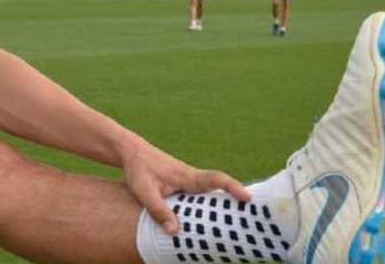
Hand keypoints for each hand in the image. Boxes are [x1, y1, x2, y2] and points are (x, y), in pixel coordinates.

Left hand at [119, 135, 250, 234]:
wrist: (131, 153)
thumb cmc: (138, 168)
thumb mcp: (144, 191)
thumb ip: (158, 210)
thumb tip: (175, 231)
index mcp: (187, 176)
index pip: (216, 179)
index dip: (233, 187)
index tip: (248, 198)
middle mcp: (192, 178)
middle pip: (219, 187)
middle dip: (236, 198)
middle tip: (253, 216)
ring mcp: (188, 181)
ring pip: (210, 193)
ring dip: (222, 204)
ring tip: (236, 224)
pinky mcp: (182, 186)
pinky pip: (200, 196)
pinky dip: (207, 206)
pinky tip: (208, 221)